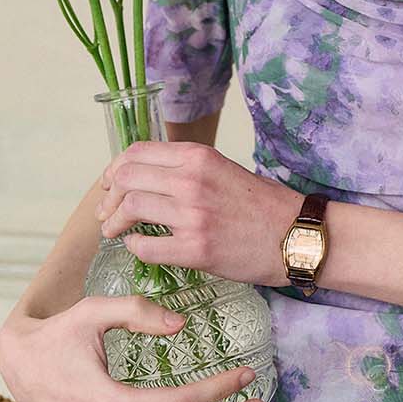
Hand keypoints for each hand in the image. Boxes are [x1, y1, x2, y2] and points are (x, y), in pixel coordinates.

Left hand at [95, 141, 301, 285]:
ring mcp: (193, 215)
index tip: (109, 184)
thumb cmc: (264, 206)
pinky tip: (138, 247)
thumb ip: (188, 170)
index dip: (115, 169)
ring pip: (131, 208)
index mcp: (199, 157)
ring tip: (114, 231)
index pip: (137, 152)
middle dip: (109, 197)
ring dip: (114, 222)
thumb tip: (147, 177)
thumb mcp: (224, 170)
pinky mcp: (196, 249)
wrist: (296, 236)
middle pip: (127, 178)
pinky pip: (145, 246)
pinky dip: (134, 247)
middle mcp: (192, 181)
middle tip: (106, 212)